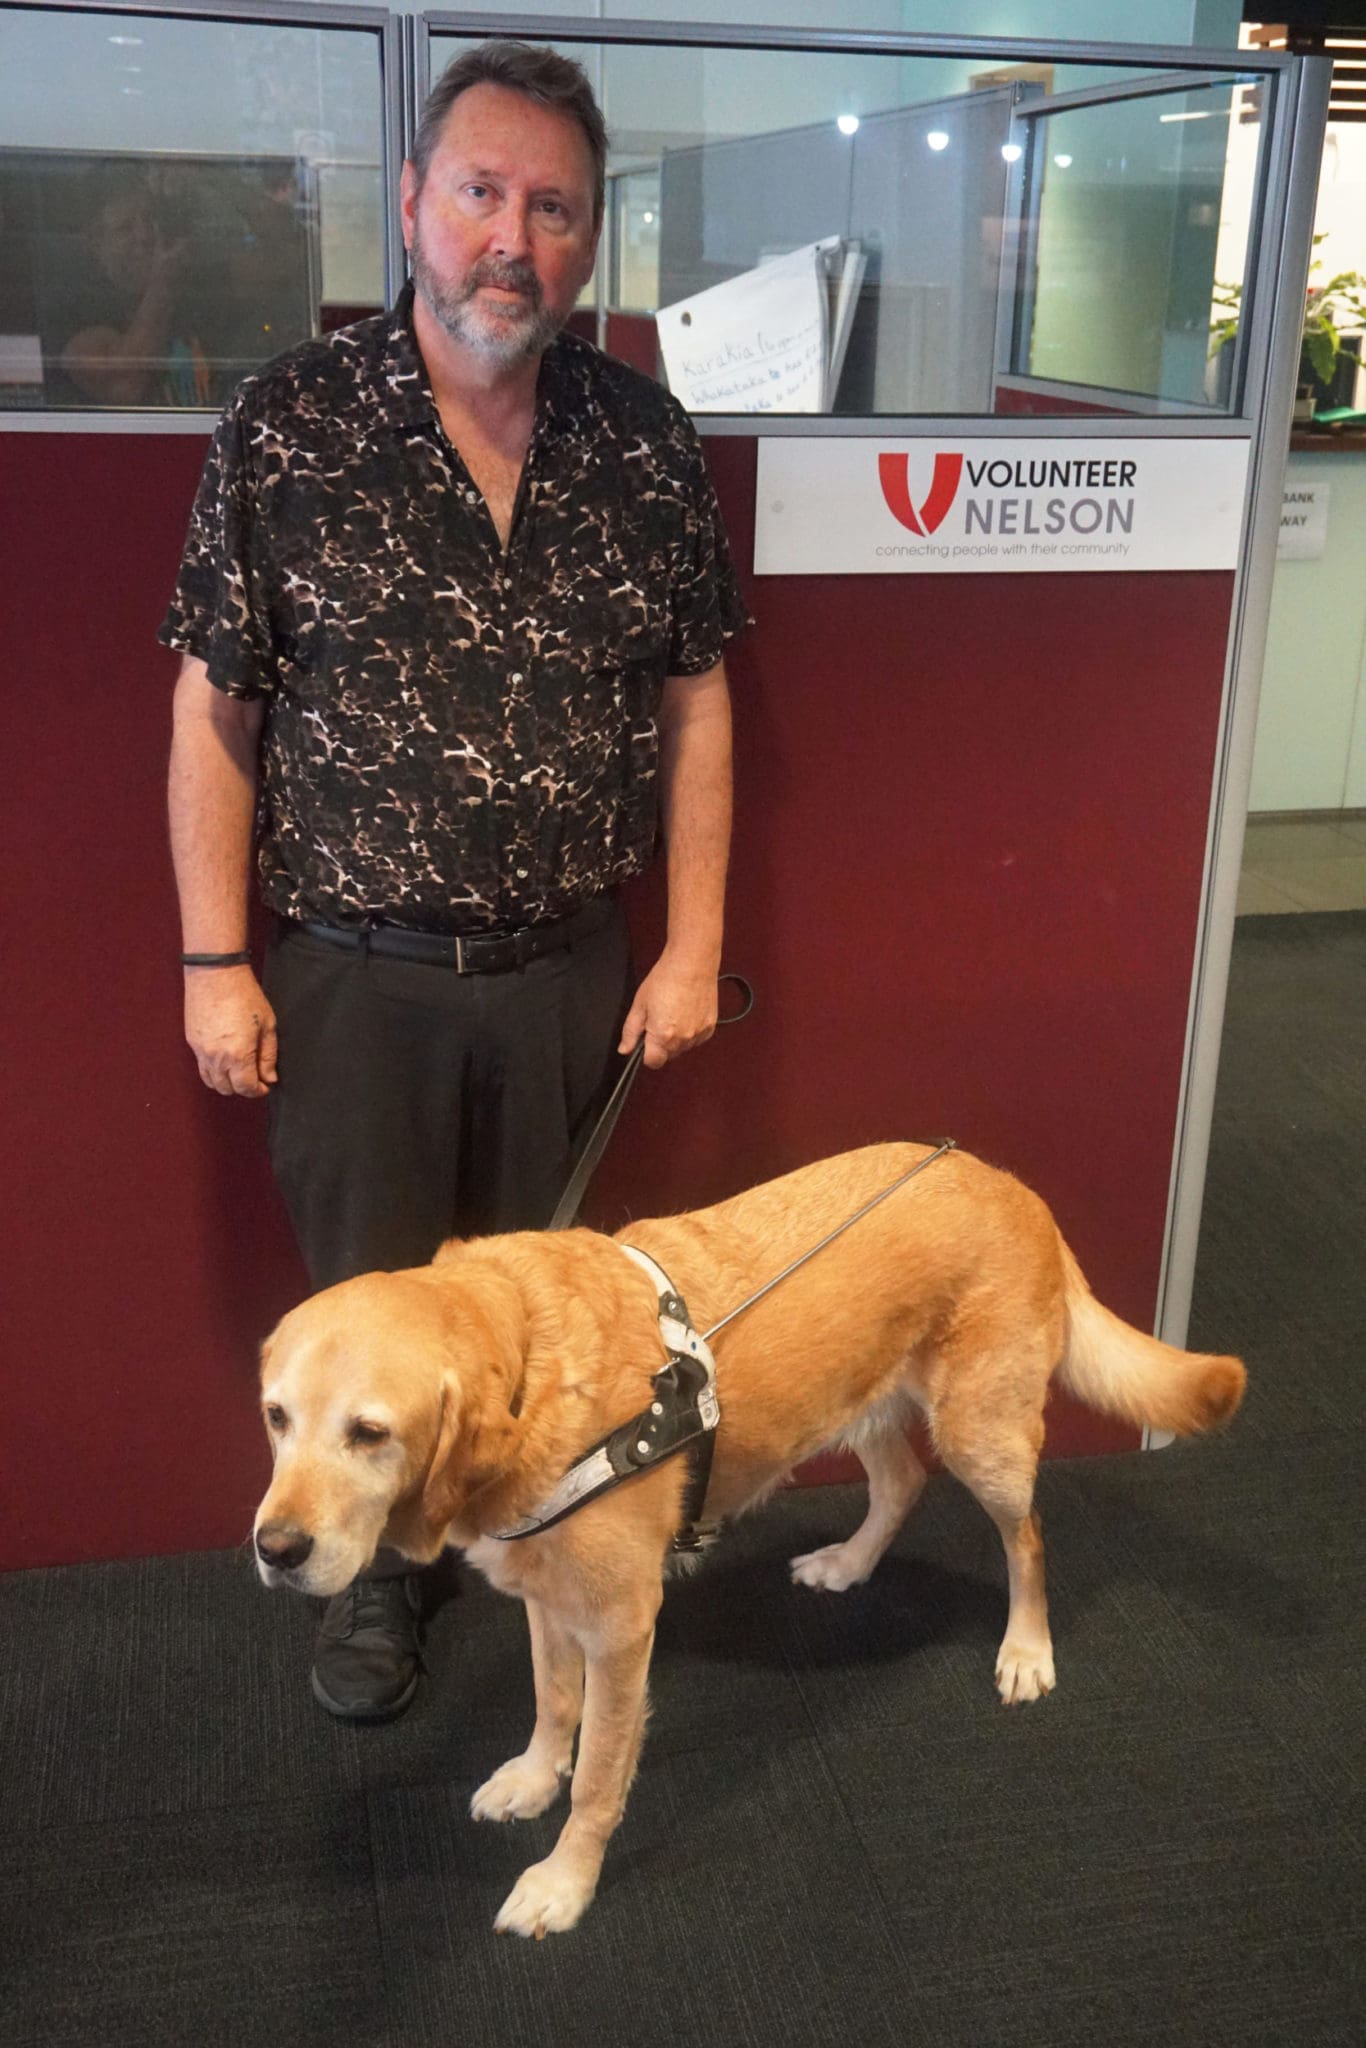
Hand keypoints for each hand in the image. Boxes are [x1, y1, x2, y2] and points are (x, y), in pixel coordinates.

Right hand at [183, 964, 277, 1097]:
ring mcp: (200, 1051)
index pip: (246, 1088)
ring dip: (226, 1082)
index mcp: (238, 1055)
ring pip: (211, 1082)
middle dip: (242, 1088)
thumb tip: (269, 1078)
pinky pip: (201, 1067)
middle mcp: (216, 1058)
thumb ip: (268, 1056)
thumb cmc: (245, 996)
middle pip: (227, 1089)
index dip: (258, 1091)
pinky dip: (213, 1071)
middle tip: (254, 1078)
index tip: (265, 1085)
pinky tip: (225, 1060)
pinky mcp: (192, 1042)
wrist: (215, 974)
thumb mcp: (267, 1025)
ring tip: (239, 1071)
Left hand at [618, 951, 717, 1069]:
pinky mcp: (710, 1027)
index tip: (645, 1041)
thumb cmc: (665, 980)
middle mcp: (683, 1040)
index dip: (646, 1053)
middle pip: (668, 1055)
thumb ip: (631, 1031)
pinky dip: (691, 1031)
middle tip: (659, 1019)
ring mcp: (698, 1034)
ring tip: (674, 1013)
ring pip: (683, 1048)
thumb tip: (624, 1050)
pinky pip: (696, 1039)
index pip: (653, 1062)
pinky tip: (686, 1013)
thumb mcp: (640, 1005)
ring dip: (677, 1038)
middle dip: (661, 1044)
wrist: (692, 964)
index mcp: (662, 1036)